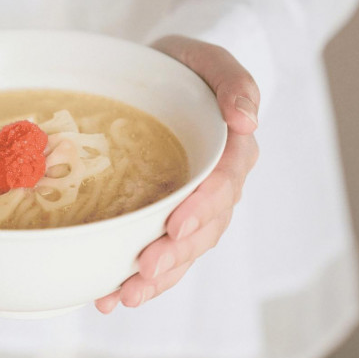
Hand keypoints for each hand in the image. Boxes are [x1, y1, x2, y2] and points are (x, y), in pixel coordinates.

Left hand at [95, 35, 260, 312]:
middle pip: (206, 227)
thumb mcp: (210, 59)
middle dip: (176, 253)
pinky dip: (141, 280)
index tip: (177, 224)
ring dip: (158, 278)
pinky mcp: (172, 218)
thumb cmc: (187, 67)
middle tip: (145, 269)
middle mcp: (220, 185)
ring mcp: (197, 206)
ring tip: (123, 296)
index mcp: (233, 149)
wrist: (167, 78)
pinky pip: (164, 254)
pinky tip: (109, 298)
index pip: (225, 182)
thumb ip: (235, 82)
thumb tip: (249, 121)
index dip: (204, 206)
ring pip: (186, 250)